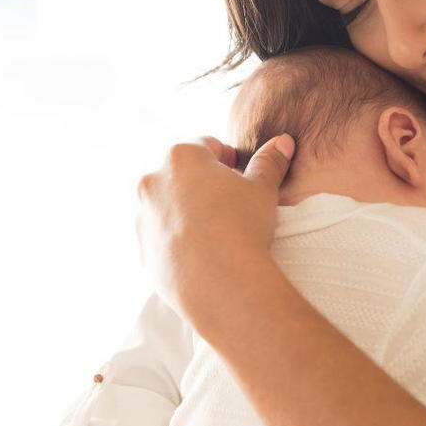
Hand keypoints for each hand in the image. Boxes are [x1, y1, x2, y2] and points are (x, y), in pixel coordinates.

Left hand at [135, 133, 294, 323]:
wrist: (221, 283)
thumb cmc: (242, 227)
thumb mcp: (262, 189)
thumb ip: (269, 162)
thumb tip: (282, 142)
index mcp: (181, 157)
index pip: (206, 145)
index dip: (227, 158)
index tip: (240, 174)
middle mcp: (153, 182)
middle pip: (182, 174)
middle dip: (203, 184)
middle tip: (229, 203)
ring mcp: (144, 217)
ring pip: (167, 206)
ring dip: (186, 212)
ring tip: (215, 231)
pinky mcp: (143, 250)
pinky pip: (162, 238)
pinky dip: (177, 241)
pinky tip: (201, 253)